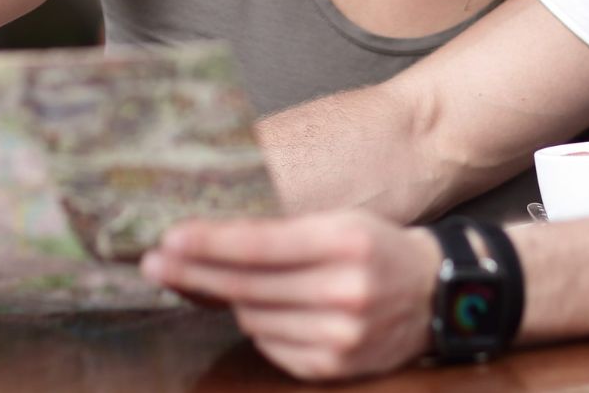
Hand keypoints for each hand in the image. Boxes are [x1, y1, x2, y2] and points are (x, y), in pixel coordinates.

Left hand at [140, 210, 438, 380]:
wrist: (435, 294)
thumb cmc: (375, 248)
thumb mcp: (338, 222)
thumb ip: (281, 233)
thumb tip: (206, 241)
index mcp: (345, 243)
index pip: (260, 246)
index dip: (209, 243)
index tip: (169, 238)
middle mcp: (346, 292)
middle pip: (247, 286)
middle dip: (194, 273)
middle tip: (154, 263)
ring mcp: (341, 336)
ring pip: (254, 318)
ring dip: (234, 300)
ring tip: (231, 283)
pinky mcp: (335, 367)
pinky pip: (271, 347)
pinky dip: (262, 326)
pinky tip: (269, 310)